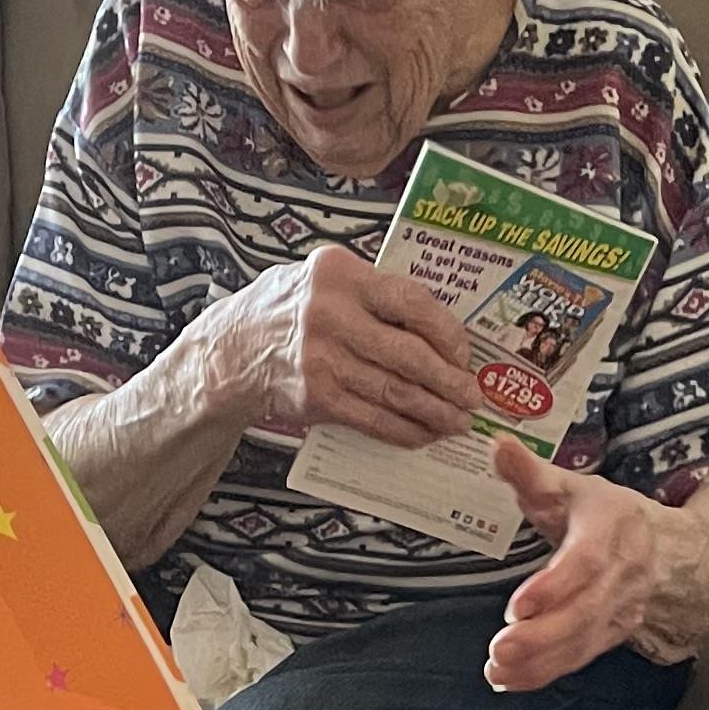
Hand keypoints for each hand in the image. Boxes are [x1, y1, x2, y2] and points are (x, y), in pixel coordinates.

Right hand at [214, 244, 477, 446]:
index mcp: (343, 275)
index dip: (447, 333)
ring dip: (434, 412)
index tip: (465, 354)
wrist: (236, 347)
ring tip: (457, 422)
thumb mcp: (329, 278)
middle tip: (472, 397)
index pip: (411, 302)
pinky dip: (403, 431)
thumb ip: (377, 293)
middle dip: (449, 381)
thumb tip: (443, 332)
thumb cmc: (296, 309)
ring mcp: (322, 360)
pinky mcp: (316, 397)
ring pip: (395, 392)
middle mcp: (331, 314)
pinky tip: (423, 434)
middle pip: (408, 354)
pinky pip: (372, 420)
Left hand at [482, 439, 662, 691]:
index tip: (516, 608)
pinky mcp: (614, 633)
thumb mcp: (569, 486)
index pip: (586, 562)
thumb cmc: (602, 513)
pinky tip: (509, 680)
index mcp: (613, 527)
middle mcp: (624, 572)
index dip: (553, 588)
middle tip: (498, 650)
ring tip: (496, 670)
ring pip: (583, 641)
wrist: (662, 545)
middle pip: (585, 611)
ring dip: (539, 661)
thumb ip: (531, 473)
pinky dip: (545, 672)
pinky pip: (581, 657)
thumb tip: (497, 445)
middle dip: (541, 636)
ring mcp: (622, 607)